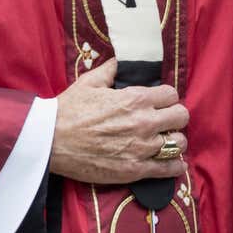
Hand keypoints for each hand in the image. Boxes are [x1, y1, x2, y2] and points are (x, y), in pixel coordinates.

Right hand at [49, 59, 188, 184]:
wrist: (50, 141)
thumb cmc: (69, 110)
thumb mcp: (90, 81)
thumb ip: (112, 70)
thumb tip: (122, 61)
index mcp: (136, 99)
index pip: (172, 95)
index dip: (167, 98)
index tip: (160, 102)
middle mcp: (144, 122)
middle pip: (181, 117)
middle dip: (175, 116)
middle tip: (165, 120)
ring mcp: (142, 148)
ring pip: (178, 143)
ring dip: (174, 141)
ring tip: (165, 141)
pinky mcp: (135, 170)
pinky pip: (168, 169)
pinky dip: (175, 167)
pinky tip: (174, 164)